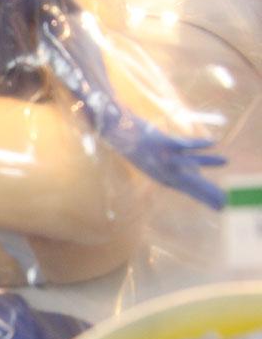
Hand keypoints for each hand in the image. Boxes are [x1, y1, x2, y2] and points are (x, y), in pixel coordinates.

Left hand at [106, 114, 226, 209]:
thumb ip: (175, 167)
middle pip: (189, 183)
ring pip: (188, 164)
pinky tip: (213, 143)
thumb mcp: (155, 162)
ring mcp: (161, 157)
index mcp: (162, 176)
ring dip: (207, 163)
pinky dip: (198, 144)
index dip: (204, 197)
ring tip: (226, 161)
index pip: (187, 190)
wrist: (113, 132)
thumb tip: (195, 172)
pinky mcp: (160, 143)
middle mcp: (162, 170)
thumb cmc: (135, 146)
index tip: (220, 206)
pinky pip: (182, 144)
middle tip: (224, 201)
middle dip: (207, 192)